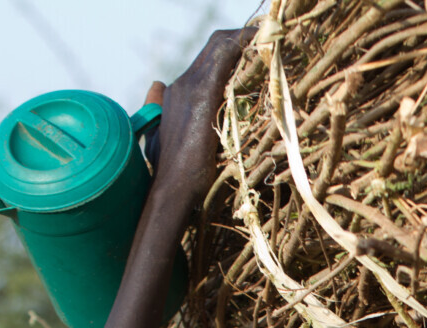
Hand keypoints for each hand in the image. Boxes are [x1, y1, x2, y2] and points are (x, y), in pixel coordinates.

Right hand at [146, 26, 256, 201]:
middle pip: (215, 47)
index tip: (256, 50)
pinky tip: (262, 45)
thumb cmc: (172, 174)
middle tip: (269, 40)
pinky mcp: (202, 95)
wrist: (171, 189)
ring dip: (247, 40)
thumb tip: (155, 86)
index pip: (208, 59)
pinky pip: (225, 57)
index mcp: (176, 93)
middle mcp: (182, 85)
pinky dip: (243, 46)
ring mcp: (190, 87)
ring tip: (270, 39)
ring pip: (220, 47)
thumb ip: (162, 111)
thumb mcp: (162, 139)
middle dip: (243, 40)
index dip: (231, 49)